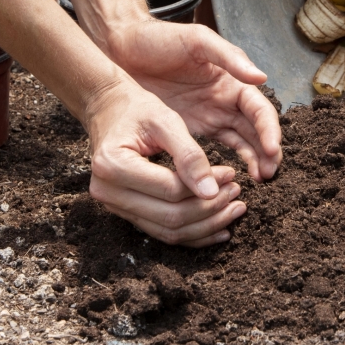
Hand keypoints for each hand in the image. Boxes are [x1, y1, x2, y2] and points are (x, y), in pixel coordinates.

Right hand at [85, 78, 246, 246]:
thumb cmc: (137, 110)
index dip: (207, 186)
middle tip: (237, 193)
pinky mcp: (126, 212)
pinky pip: (162, 232)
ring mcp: (114, 206)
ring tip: (234, 209)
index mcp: (113, 165)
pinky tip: (219, 228)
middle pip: (170, 217)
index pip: (170, 189)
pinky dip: (193, 234)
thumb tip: (211, 192)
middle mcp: (107, 191)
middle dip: (210, 210)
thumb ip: (189, 155)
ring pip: (168, 231)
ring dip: (206, 225)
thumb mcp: (165, 120)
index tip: (232, 174)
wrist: (109, 110)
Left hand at [104, 20, 281, 181]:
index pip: (259, 109)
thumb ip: (229, 57)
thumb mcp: (197, 41)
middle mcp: (226, 101)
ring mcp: (210, 116)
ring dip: (253, 160)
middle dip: (267, 152)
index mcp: (232, 80)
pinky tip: (232, 178)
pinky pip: (217, 149)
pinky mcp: (191, 129)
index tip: (272, 150)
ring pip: (242, 143)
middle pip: (256, 130)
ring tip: (259, 180)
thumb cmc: (160, 39)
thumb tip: (262, 77)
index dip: (269, 129)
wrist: (122, 48)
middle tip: (268, 174)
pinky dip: (229, 163)